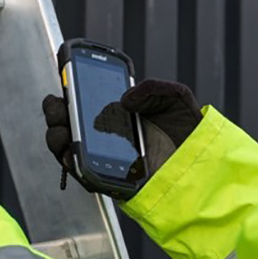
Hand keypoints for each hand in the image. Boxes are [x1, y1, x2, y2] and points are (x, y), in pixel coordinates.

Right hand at [43, 79, 202, 185]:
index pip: (84, 100)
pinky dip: (71, 161)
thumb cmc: (188, 132)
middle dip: (56, 112)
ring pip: (67, 147)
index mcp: (118, 112)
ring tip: (61, 128)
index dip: (70, 91)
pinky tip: (70, 150)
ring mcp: (105, 157)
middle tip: (57, 104)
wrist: (202, 165)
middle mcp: (106, 134)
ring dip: (57, 136)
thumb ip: (153, 87)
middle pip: (68, 123)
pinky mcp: (108, 179)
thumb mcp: (174, 97)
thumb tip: (125, 100)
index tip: (64, 79)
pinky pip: (81, 172)